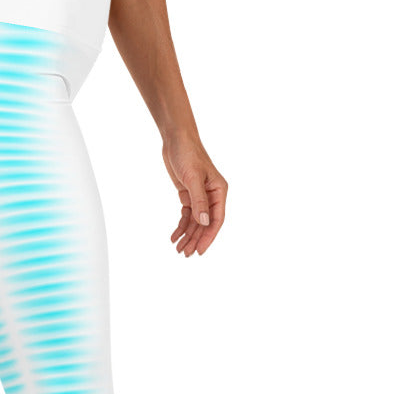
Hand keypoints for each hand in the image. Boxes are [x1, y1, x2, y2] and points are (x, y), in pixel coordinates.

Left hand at [161, 133, 227, 256]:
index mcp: (219, 191)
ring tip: (178, 249)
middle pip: (205, 224)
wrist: (176, 139)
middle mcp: (212, 195)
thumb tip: (204, 222)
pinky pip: (187, 215)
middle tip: (185, 254)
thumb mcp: (192, 178)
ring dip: (187, 235)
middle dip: (196, 239)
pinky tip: (174, 236)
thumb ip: (199, 200)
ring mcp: (200, 196)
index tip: (199, 250)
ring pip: (195, 222)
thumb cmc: (188, 153)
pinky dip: (181, 226)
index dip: (208, 237)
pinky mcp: (188, 194)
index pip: (216, 219)